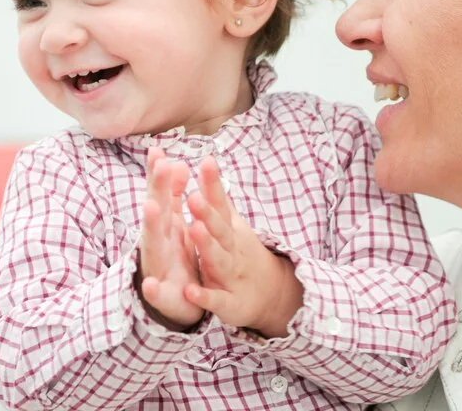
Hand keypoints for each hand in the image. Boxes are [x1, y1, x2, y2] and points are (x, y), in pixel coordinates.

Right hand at [137, 148, 203, 329]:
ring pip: (153, 245)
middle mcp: (157, 242)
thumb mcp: (175, 223)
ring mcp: (157, 267)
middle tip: (160, 166)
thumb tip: (175, 162)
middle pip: (156, 213)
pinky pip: (157, 292)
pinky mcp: (163, 296)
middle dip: (157, 190)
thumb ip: (174, 195)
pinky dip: (153, 289)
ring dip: (151, 227)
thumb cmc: (174, 257)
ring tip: (151, 207)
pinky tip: (150, 284)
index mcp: (165, 225)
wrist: (177, 302)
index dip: (159, 173)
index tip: (158, 149)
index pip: (160, 194)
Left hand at [183, 156, 302, 336]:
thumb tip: (208, 160)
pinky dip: (204, 296)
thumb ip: (217, 195)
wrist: (271, 295)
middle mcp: (232, 248)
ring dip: (206, 246)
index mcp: (230, 229)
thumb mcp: (232, 223)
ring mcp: (231, 275)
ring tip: (194, 229)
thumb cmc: (242, 252)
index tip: (206, 161)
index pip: (221, 203)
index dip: (213, 184)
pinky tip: (190, 291)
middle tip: (193, 196)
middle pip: (220, 229)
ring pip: (218, 259)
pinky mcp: (229, 303)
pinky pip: (216, 300)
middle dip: (207, 213)